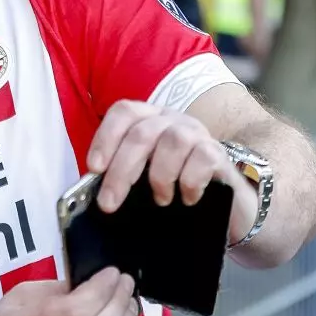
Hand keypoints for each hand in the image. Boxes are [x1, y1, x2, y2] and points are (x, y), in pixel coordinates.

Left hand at [86, 100, 257, 245]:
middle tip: (109, 203)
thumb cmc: (174, 186)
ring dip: (160, 176)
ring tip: (160, 200)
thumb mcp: (142, 175)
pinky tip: (187, 199)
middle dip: (121, 171)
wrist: (225, 203)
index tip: (94, 168)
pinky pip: (202, 158)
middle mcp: (171, 119)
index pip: (124, 112)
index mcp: (148, 119)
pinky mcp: (219, 152)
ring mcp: (197, 133)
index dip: (105, 137)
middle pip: (141, 134)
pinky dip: (189, 182)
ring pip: (172, 142)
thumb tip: (90, 187)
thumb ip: (119, 172)